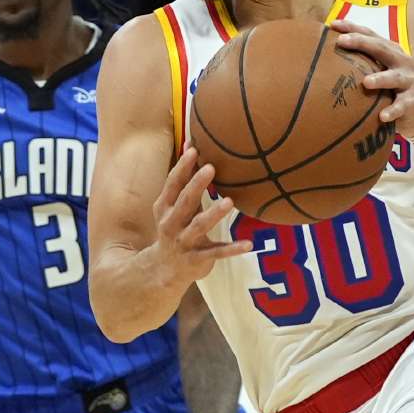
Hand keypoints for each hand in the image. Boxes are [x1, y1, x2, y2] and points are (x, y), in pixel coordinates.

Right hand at [150, 147, 250, 286]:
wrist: (164, 268)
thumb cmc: (174, 226)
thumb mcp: (173, 204)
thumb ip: (183, 178)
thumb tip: (190, 144)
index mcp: (165, 207)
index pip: (173, 184)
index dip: (182, 167)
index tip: (193, 151)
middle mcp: (172, 223)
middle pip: (185, 202)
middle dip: (196, 185)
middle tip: (211, 168)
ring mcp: (185, 242)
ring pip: (200, 226)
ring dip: (214, 214)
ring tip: (229, 201)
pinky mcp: (198, 258)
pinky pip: (217, 253)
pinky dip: (232, 249)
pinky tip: (249, 243)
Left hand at [331, 20, 413, 138]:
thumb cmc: (388, 86)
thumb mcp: (377, 69)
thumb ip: (359, 60)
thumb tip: (323, 51)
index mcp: (391, 50)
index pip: (371, 35)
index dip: (353, 28)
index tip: (333, 25)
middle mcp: (401, 61)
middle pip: (382, 49)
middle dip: (362, 43)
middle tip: (341, 41)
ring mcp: (409, 80)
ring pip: (394, 78)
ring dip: (380, 79)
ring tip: (366, 82)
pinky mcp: (412, 100)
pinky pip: (401, 105)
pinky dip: (393, 110)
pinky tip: (382, 116)